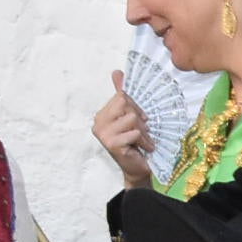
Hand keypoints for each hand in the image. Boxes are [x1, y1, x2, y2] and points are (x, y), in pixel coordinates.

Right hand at [92, 73, 152, 188]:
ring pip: (131, 117)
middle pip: (125, 103)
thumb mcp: (131, 116)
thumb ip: (122, 95)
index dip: (135, 106)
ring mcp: (103, 133)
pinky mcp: (111, 144)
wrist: (138, 169)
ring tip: (143, 140)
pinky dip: (143, 140)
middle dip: (140, 117)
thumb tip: (117, 72)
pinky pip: (134, 132)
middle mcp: (98, 122)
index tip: (141, 119)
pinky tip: (143, 148)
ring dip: (143, 131)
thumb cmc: (135, 143)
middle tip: (143, 131)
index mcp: (102, 114)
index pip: (121, 96)